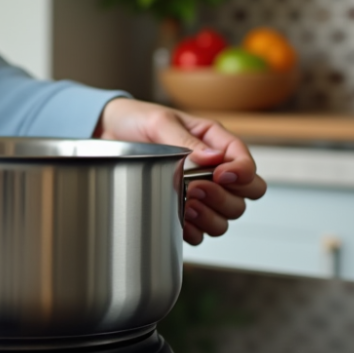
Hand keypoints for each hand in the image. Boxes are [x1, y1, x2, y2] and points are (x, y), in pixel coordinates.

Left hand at [94, 98, 265, 245]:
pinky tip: (179, 219)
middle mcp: (212, 169)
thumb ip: (186, 141)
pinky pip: (201, 232)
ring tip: (186, 204)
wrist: (107, 133)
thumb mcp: (160, 122)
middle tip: (196, 188)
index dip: (241, 173)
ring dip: (212, 216)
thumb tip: (214, 158)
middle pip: (246, 195)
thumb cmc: (136, 120)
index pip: (246, 164)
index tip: (220, 175)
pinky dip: (195, 231)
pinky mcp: (181, 210)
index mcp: (214, 142)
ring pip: (227, 217)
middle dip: (225, 197)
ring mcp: (199, 192)